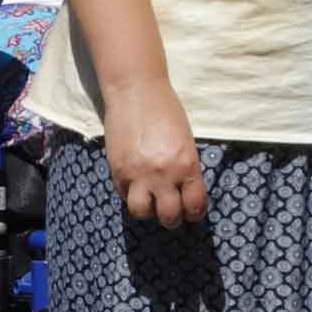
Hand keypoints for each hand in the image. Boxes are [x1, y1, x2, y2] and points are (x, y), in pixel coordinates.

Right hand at [105, 77, 208, 228]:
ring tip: (151, 202)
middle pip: (169, 217)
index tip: (192, 212)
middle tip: (172, 212)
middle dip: (172, 219)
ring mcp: (137, 174)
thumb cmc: (166, 112)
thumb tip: (183, 192)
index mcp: (187, 165)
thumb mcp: (186, 141)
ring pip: (142, 213)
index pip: (195, 205)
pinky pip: (124, 196)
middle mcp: (163, 174)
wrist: (136, 92)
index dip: (194, 213)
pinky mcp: (117, 171)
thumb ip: (185, 168)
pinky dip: (131, 196)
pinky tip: (136, 186)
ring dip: (148, 211)